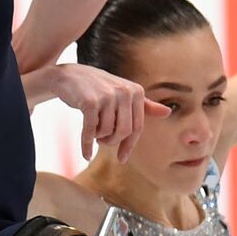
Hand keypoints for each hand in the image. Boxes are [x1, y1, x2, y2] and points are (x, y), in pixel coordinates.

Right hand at [47, 64, 170, 161]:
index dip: (129, 146)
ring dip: (98, 138)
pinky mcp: (89, 102)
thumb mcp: (123, 94)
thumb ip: (145, 105)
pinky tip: (86, 154)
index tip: (122, 159)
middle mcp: (124, 92)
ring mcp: (107, 96)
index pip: (137, 127)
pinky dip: (86, 145)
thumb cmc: (98, 88)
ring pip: (106, 132)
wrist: (68, 76)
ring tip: (93, 132)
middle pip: (123, 132)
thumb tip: (168, 112)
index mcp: (136, 91)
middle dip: (112, 142)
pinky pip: (90, 132)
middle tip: (102, 141)